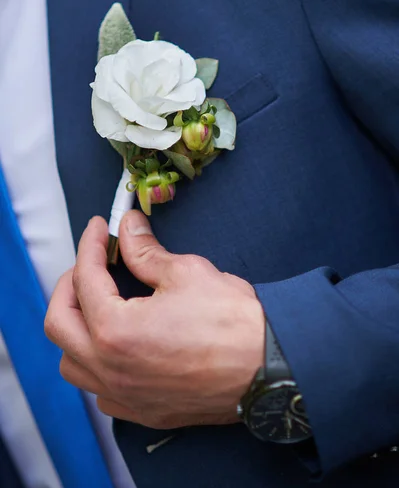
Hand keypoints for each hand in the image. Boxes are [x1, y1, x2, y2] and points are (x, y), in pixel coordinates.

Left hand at [45, 212, 264, 428]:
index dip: (91, 245)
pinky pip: (100, 391)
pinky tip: (119, 347)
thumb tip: (130, 227)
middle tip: (92, 262)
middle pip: (60, 323)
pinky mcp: (144, 412)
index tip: (101, 228)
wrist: (270, 368)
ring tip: (99, 305)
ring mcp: (125, 396)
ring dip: (77, 329)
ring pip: (72, 363)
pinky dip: (97, 365)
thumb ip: (145, 250)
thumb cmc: (231, 320)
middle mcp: (110, 370)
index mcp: (114, 331)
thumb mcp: (185, 272)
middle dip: (70, 284)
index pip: (85, 279)